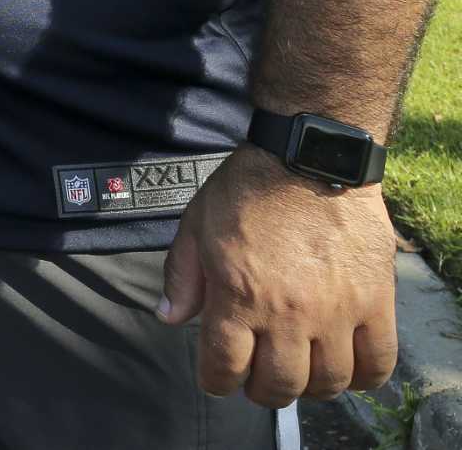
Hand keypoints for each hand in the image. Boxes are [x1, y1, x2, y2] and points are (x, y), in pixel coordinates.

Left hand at [159, 146, 397, 405]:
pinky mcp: (375, 302)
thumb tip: (170, 317)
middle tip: (257, 378)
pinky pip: (378, 362)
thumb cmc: (247, 189)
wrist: (308, 158)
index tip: (217, 378)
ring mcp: (336, 311)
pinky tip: (345, 368)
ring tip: (299, 371)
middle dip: (260, 390)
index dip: (215, 381)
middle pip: (278, 385)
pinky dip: (363, 377)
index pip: (224, 366)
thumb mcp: (196, 225)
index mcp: (239, 295)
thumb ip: (181, 275)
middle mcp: (288, 313)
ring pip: (327, 383)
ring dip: (309, 387)